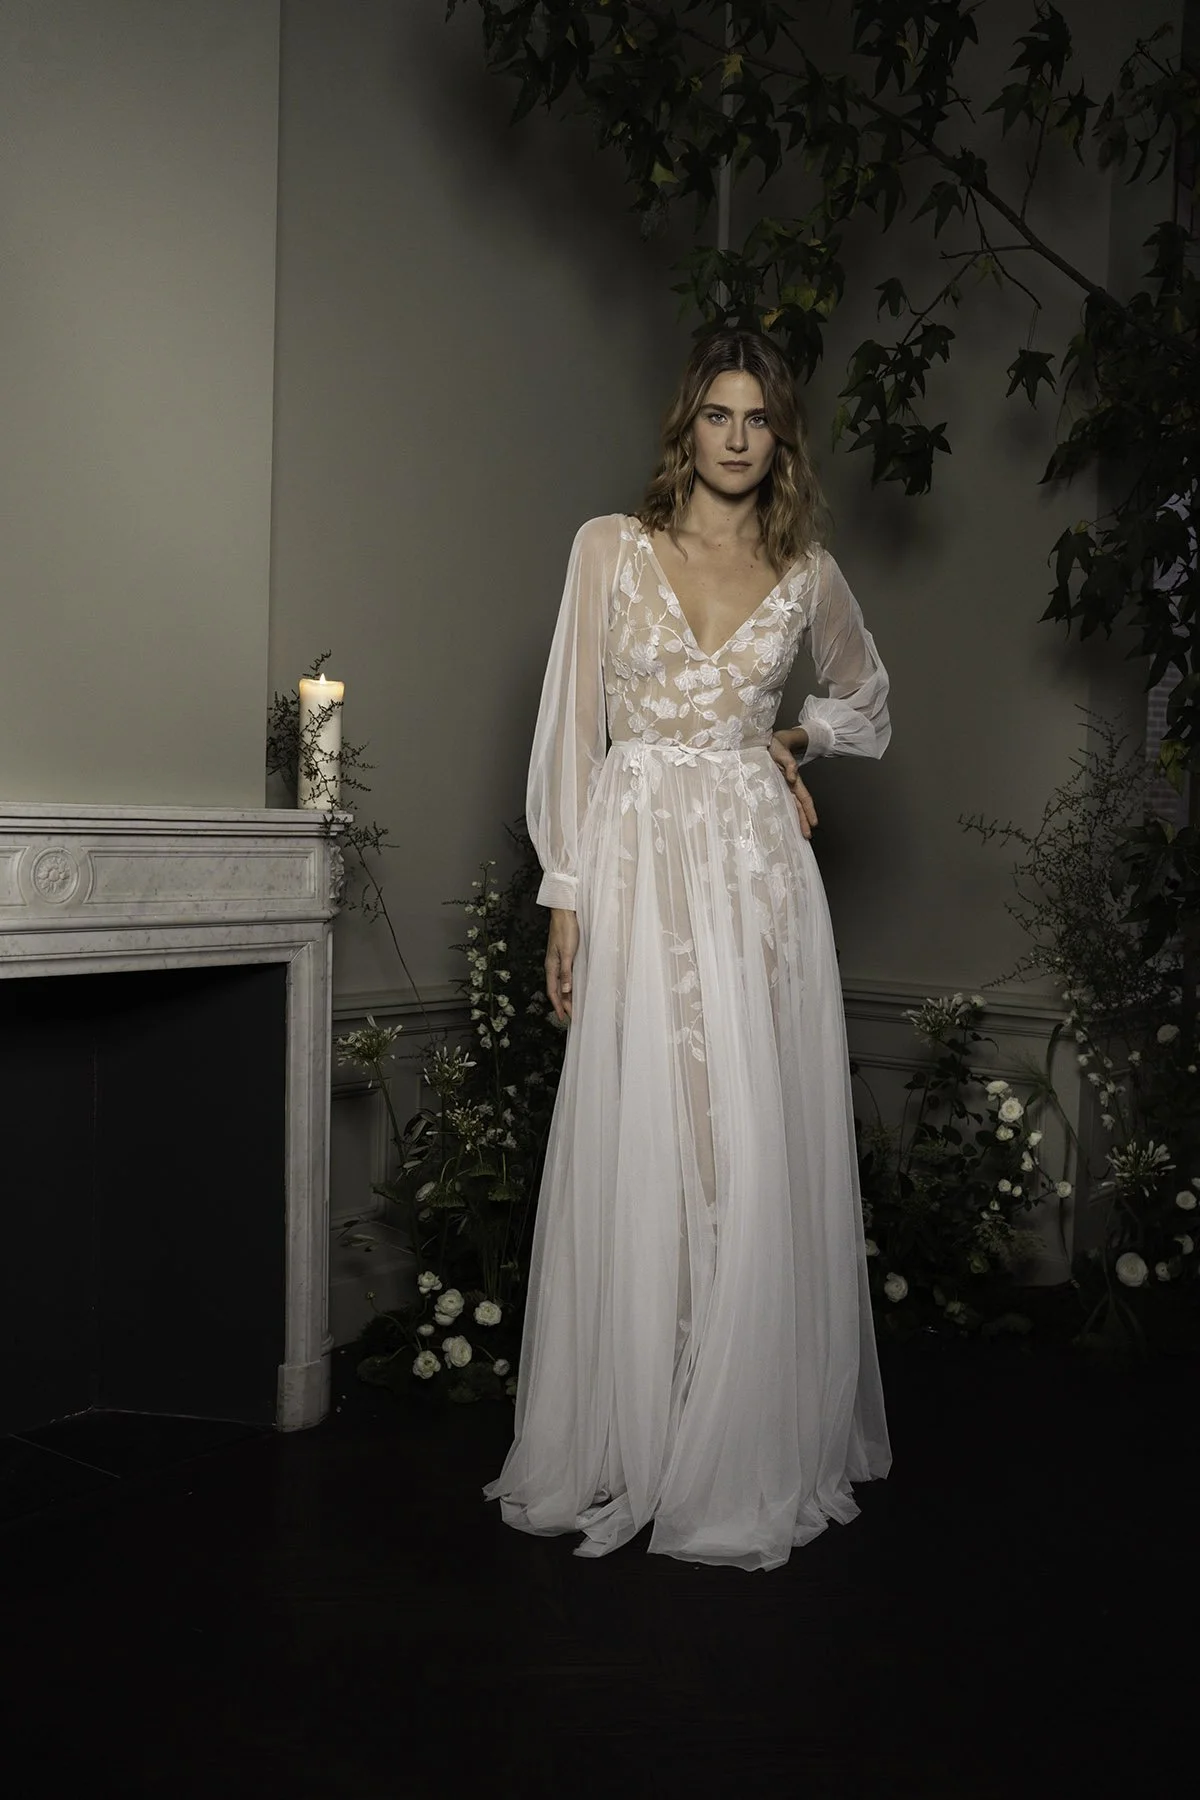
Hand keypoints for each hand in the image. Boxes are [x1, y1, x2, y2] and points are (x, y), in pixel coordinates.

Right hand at [545, 907, 579, 1022]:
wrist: (565, 913)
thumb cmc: (565, 930)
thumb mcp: (567, 953)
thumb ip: (566, 972)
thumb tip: (566, 991)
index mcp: (551, 966)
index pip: (553, 991)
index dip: (558, 1006)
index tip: (563, 1018)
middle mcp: (552, 966)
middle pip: (556, 990)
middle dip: (563, 1004)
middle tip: (571, 1017)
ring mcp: (557, 961)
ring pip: (561, 984)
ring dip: (566, 996)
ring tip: (573, 1007)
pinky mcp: (563, 956)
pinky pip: (565, 976)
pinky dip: (569, 985)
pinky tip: (574, 988)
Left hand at [769, 731, 817, 839]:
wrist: (766, 743)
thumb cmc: (776, 747)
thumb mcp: (781, 753)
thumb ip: (788, 764)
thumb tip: (792, 776)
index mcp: (793, 780)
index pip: (804, 798)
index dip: (809, 811)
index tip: (814, 823)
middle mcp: (788, 786)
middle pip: (798, 806)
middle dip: (803, 821)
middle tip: (807, 836)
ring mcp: (780, 788)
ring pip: (789, 807)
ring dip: (794, 820)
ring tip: (797, 834)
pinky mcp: (771, 787)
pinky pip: (777, 802)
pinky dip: (780, 813)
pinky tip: (780, 823)